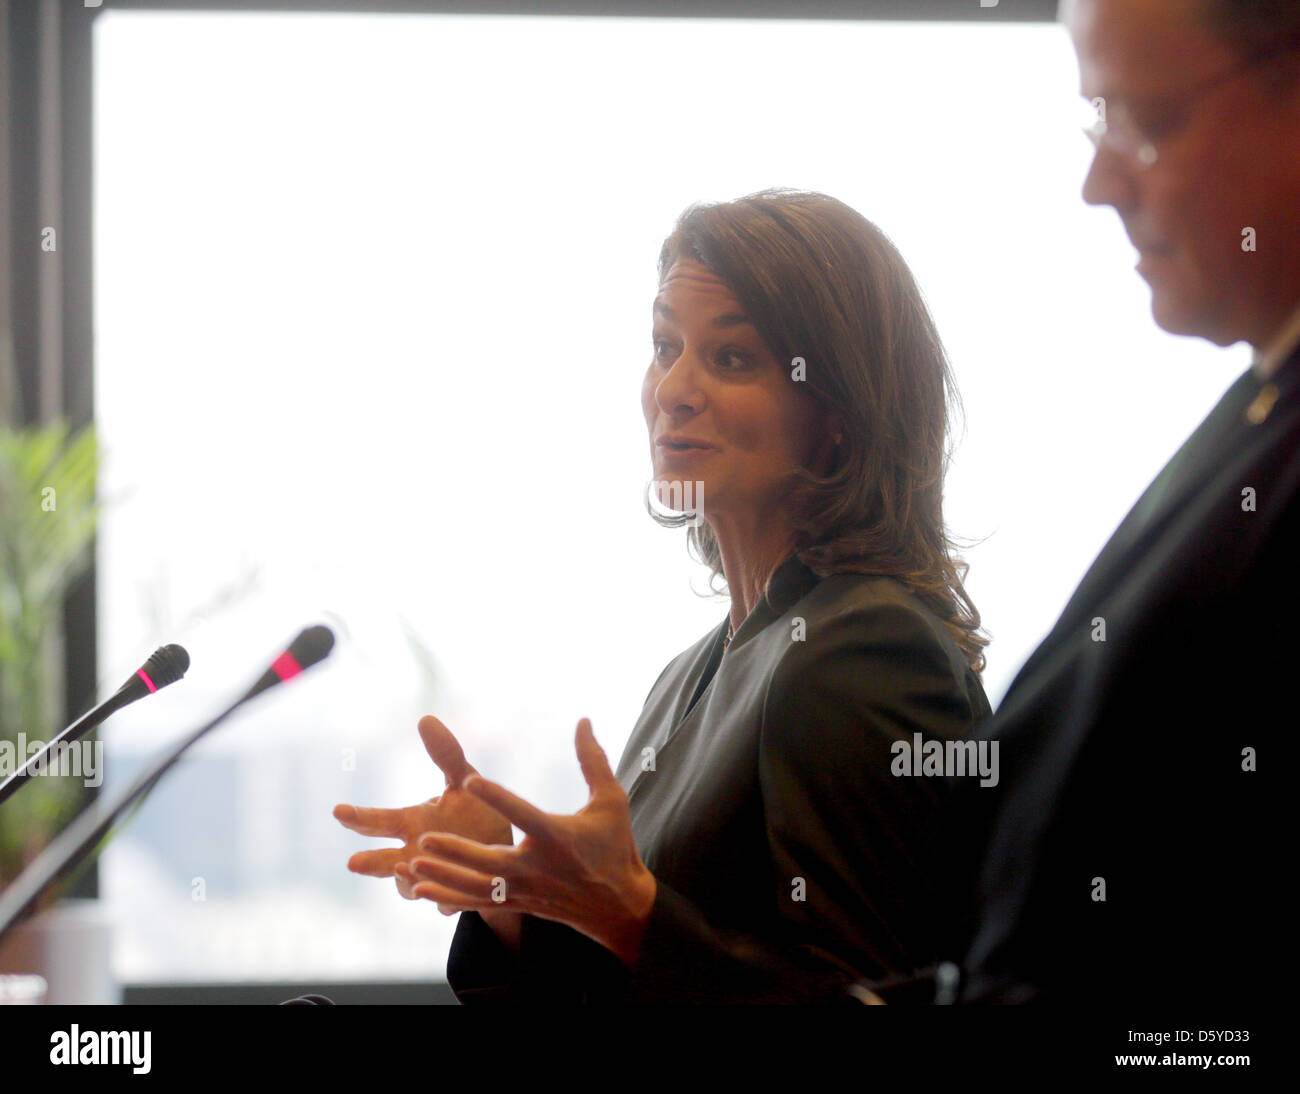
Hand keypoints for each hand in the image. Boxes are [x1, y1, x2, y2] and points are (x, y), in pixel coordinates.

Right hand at [334, 715, 512, 912]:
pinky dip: (443, 901)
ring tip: (410, 868)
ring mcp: (433, 878)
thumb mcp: (464, 780)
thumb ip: (446, 753)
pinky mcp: (457, 897)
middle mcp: (415, 854)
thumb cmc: (475, 811)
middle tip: (353, 861)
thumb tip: (425, 717)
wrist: (503, 849)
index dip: (359, 816)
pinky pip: (446, 902)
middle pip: (387, 859)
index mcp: (414, 823)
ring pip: (411, 885)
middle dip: (372, 861)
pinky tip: (446, 903)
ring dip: (408, 879)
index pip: (381, 820)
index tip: (338, 810)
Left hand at [405, 718, 657, 967]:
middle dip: (456, 851)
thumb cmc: (615, 846)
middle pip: (490, 860)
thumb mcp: (611, 801)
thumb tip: (583, 721)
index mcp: (557, 837)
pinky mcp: (520, 903)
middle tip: (424, 838)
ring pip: (478, 885)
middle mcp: (538, 866)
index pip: (522, 814)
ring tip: (410, 862)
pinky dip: (449, 896)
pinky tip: (419, 889)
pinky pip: (479, 903)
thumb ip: (593, 760)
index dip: (496, 798)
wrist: (618, 905)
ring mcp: (526, 889)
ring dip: (444, 875)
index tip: (469, 781)